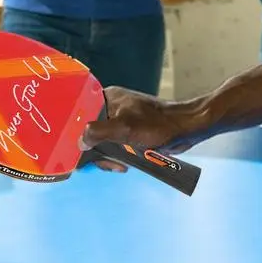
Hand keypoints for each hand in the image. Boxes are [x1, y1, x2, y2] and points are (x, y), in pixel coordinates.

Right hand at [81, 87, 197, 172]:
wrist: (185, 129)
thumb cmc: (156, 125)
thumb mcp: (124, 128)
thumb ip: (97, 132)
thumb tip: (79, 142)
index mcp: (108, 98)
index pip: (80, 115)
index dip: (77, 134)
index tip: (81, 151)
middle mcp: (112, 106)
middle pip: (89, 132)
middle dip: (97, 151)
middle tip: (110, 162)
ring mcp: (122, 119)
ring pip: (102, 142)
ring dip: (108, 156)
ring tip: (120, 164)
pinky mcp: (131, 131)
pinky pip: (115, 145)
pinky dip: (117, 156)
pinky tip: (125, 163)